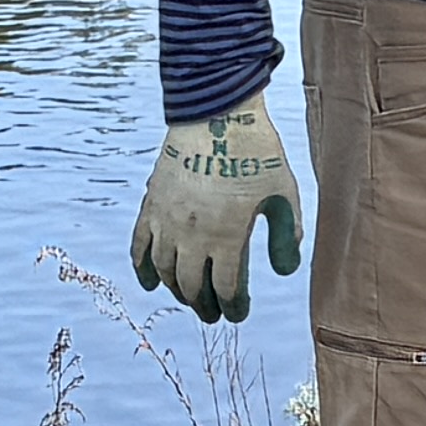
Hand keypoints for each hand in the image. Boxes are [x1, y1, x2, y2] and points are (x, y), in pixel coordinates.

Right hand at [130, 98, 304, 321]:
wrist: (216, 112)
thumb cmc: (256, 151)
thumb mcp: (284, 193)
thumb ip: (286, 235)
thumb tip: (285, 270)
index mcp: (226, 236)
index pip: (225, 289)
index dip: (232, 307)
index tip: (238, 313)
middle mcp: (191, 235)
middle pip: (192, 286)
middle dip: (204, 306)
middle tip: (214, 314)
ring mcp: (166, 220)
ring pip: (164, 271)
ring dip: (177, 290)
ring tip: (190, 297)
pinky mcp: (152, 204)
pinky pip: (139, 245)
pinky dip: (142, 268)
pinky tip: (150, 283)